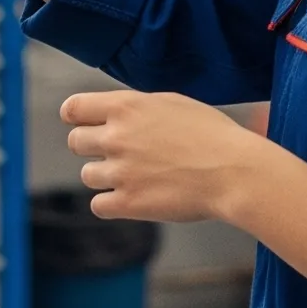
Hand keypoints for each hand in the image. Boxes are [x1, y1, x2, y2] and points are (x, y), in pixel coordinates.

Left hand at [62, 89, 262, 224]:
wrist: (233, 171)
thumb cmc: (211, 133)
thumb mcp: (171, 102)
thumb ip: (136, 107)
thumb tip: (117, 113)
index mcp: (125, 107)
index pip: (73, 109)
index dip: (75, 116)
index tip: (80, 123)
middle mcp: (116, 137)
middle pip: (75, 142)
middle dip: (91, 147)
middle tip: (116, 153)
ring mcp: (120, 171)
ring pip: (87, 175)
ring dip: (105, 176)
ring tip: (132, 176)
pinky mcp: (128, 203)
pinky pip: (98, 205)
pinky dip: (111, 203)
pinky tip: (130, 197)